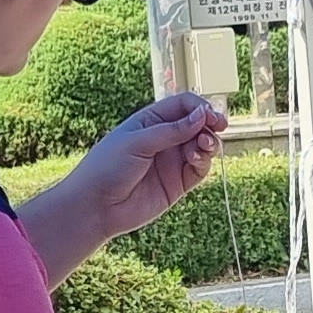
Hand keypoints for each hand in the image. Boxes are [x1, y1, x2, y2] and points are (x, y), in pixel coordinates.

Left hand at [39, 91, 228, 258]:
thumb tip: (201, 116)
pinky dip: (204, 162)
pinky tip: (197, 159)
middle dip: (209, 124)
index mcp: (150, 121)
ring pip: (201, 146)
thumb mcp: (137, 142)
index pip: (183, 106)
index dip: (199, 108)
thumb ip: (172, 130)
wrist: (95, 207)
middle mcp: (163, 140)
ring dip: (209, 143)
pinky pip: (198, 170)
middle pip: (197, 125)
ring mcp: (171, 162)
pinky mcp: (177, 184)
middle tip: (218, 127)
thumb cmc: (107, 167)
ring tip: (204, 146)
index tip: (209, 115)